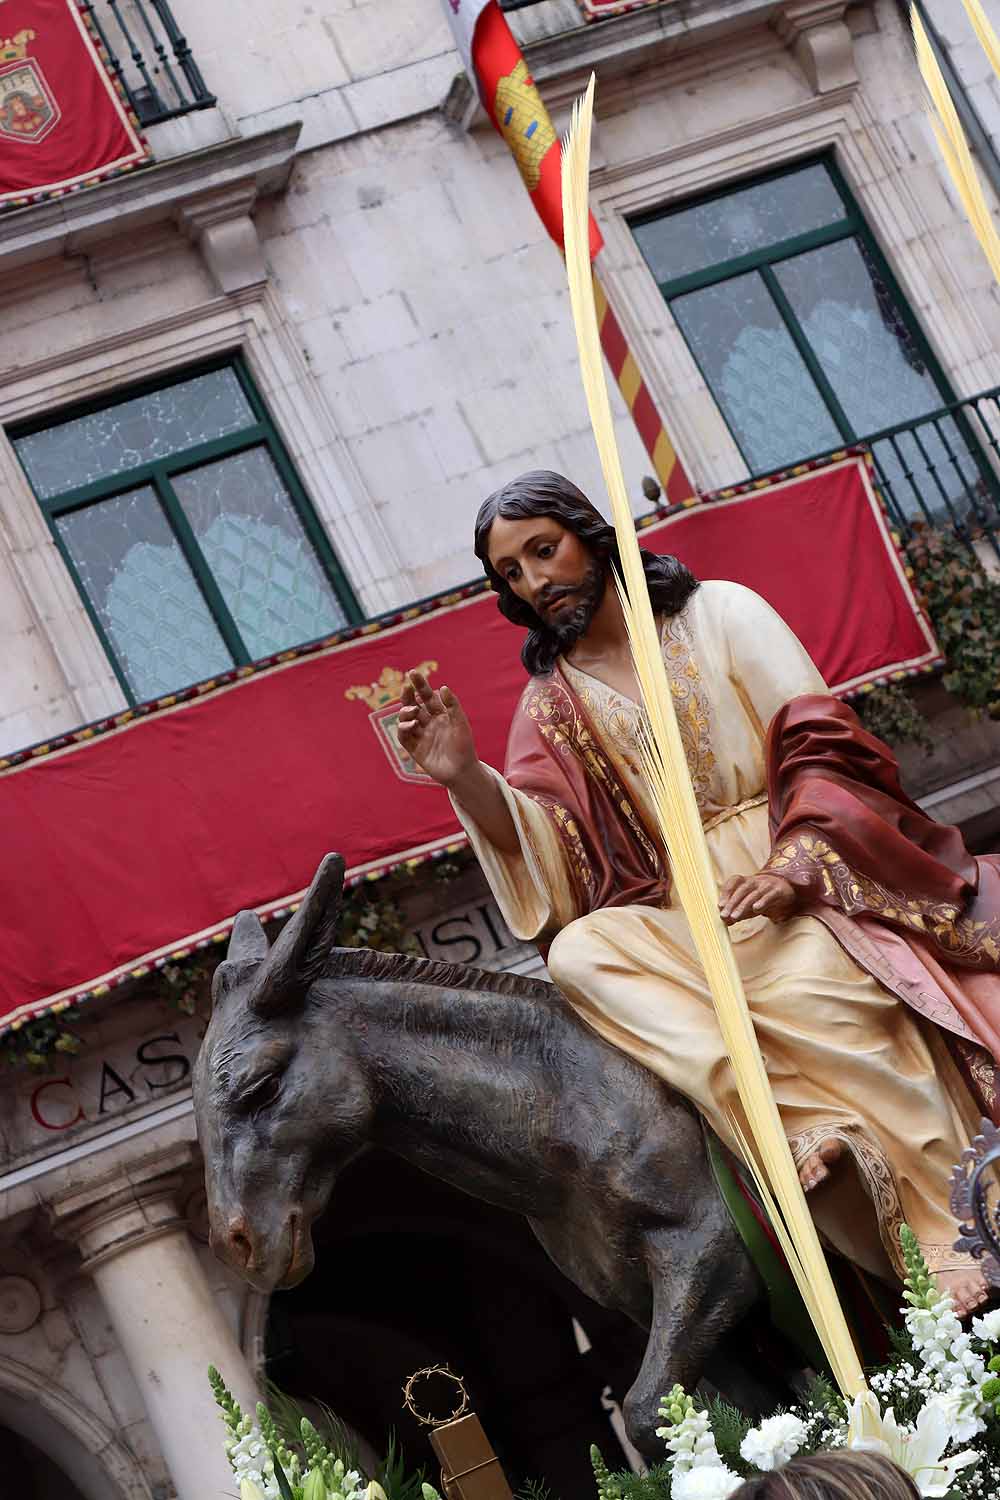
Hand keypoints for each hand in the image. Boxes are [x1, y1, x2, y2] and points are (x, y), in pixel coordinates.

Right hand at [397, 670, 477, 788]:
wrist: (462, 772)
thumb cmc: (464, 746)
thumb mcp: (461, 723)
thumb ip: (452, 705)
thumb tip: (443, 687)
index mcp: (440, 715)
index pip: (427, 696)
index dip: (420, 685)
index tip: (412, 673)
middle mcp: (428, 723)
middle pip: (413, 705)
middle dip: (408, 696)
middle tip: (406, 688)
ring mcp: (420, 735)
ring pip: (406, 719)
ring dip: (406, 712)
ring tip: (413, 711)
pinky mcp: (414, 749)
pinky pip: (404, 736)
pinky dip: (403, 728)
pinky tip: (410, 724)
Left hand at [719, 872, 796, 925]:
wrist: (785, 890)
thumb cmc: (762, 898)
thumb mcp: (748, 904)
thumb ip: (737, 911)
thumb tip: (724, 921)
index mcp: (746, 881)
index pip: (733, 882)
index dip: (726, 892)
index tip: (720, 906)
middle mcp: (755, 881)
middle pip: (742, 890)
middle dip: (732, 903)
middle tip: (724, 915)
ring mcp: (767, 885)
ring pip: (754, 894)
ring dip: (743, 906)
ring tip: (735, 917)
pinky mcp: (778, 891)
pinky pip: (770, 895)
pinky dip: (762, 901)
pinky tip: (756, 909)